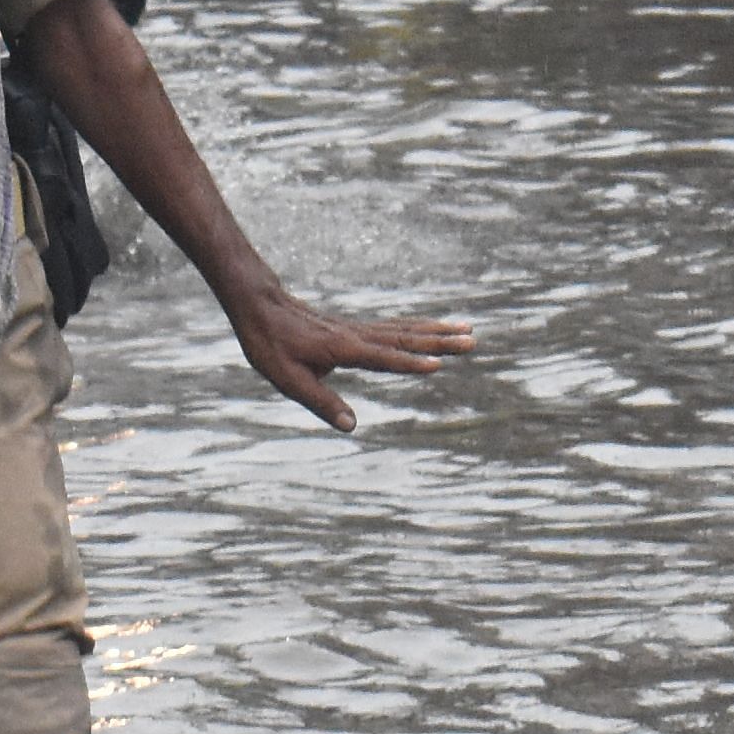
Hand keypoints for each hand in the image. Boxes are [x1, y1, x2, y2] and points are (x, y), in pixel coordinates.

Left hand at [222, 281, 470, 432]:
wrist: (260, 307)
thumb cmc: (270, 345)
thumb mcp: (288, 379)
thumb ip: (321, 402)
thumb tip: (351, 426)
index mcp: (342, 349)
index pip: (383, 358)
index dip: (409, 363)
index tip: (438, 364)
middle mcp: (356, 336)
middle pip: (405, 339)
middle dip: (440, 341)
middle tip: (473, 340)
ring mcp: (358, 330)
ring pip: (405, 330)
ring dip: (437, 331)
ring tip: (468, 330)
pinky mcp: (356, 329)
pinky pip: (394, 328)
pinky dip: (418, 328)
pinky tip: (433, 329)